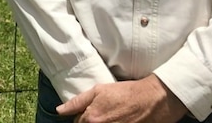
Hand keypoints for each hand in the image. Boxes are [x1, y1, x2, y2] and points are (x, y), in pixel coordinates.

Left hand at [56, 75, 187, 122]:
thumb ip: (77, 101)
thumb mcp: (98, 91)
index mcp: (91, 119)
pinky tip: (119, 120)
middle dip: (90, 122)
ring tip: (113, 117)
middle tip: (104, 114)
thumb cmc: (125, 93)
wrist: (152, 99)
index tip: (91, 113)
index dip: (82, 118)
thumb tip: (60, 111)